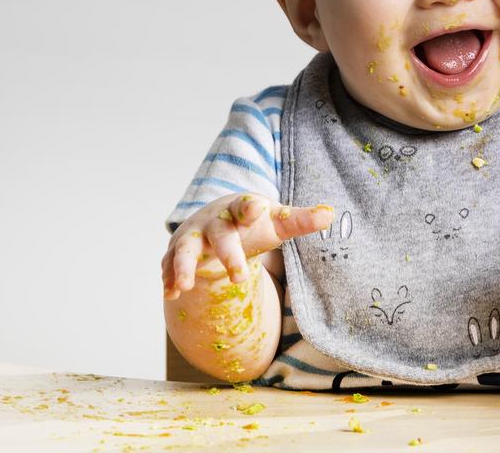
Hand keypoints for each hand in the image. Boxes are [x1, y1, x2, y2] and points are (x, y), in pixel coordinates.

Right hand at [161, 193, 333, 299]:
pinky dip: (168, 278)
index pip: (247, 205)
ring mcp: (193, 236)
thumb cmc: (253, 223)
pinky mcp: (177, 252)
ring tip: (185, 286)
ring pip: (184, 248)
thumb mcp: (277, 221)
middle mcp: (214, 221)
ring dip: (183, 266)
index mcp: (241, 210)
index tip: (259, 208)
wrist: (217, 218)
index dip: (252, 207)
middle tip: (239, 278)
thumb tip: (330, 214)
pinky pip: (168, 264)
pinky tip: (171, 294)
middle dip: (227, 254)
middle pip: (220, 234)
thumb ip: (301, 220)